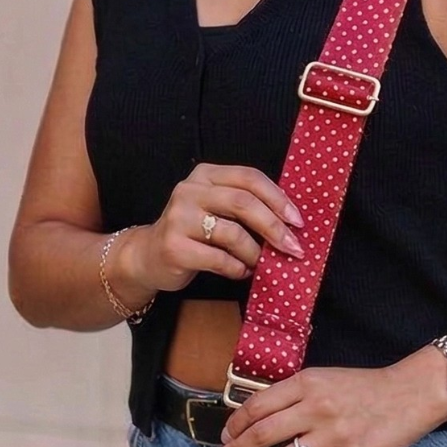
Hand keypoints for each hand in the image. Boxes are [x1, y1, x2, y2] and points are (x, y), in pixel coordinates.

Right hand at [115, 163, 305, 295]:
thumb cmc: (192, 233)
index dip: (278, 198)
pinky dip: (238, 269)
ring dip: (255, 253)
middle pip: (243, 203)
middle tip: (293, 247)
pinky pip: (219, 259)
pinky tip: (241, 272)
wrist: (148, 256)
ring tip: (260, 263)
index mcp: (205, 175)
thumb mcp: (214, 208)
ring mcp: (179, 218)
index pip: (249, 178)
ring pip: (233, 234)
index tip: (298, 220)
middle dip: (274, 227)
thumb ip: (245, 206)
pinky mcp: (175, 247)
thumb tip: (291, 222)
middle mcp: (189, 191)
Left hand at [215, 364, 441, 446]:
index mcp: (307, 383)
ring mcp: (334, 436)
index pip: (256, 407)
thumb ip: (292, 396)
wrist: (410, 394)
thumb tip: (256, 422)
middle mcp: (317, 408)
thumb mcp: (323, 378)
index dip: (234, 426)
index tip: (227, 437)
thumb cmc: (364, 387)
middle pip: (260, 436)